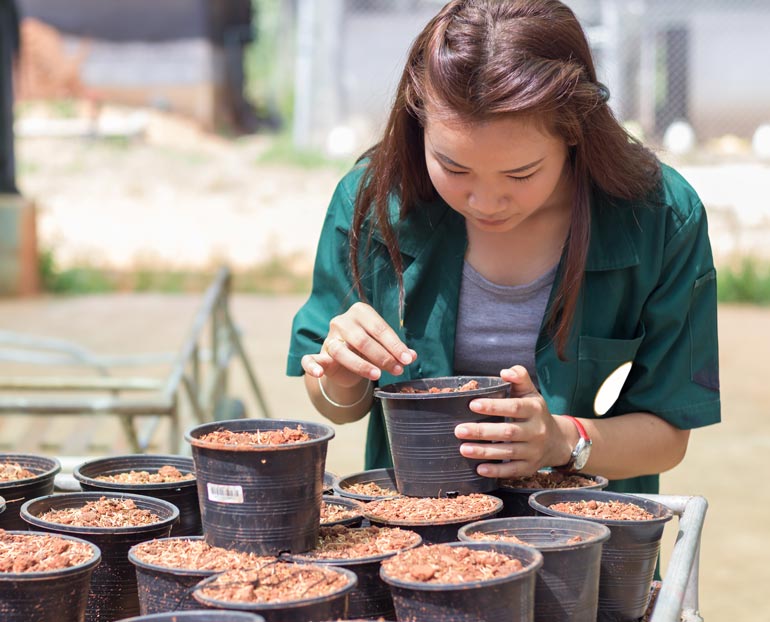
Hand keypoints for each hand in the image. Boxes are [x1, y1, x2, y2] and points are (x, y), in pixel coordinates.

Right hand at [300, 302, 416, 387]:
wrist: (346, 360)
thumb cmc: (368, 348)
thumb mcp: (383, 346)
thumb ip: (397, 350)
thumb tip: (412, 356)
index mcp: (360, 312)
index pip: (379, 328)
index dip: (395, 345)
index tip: (407, 359)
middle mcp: (342, 321)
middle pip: (362, 340)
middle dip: (383, 356)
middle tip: (398, 370)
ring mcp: (329, 338)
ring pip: (341, 351)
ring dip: (361, 365)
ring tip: (377, 375)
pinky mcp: (319, 354)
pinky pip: (310, 359)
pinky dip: (312, 366)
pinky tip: (319, 373)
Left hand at [454, 366, 568, 477]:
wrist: (557, 441)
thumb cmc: (535, 413)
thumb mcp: (531, 393)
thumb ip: (520, 378)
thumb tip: (505, 372)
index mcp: (535, 409)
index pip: (515, 407)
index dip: (494, 406)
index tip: (472, 404)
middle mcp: (536, 431)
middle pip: (508, 432)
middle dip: (482, 431)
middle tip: (459, 430)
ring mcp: (534, 451)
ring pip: (508, 452)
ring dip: (484, 451)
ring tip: (463, 449)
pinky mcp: (530, 467)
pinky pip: (512, 470)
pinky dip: (496, 471)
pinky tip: (479, 469)